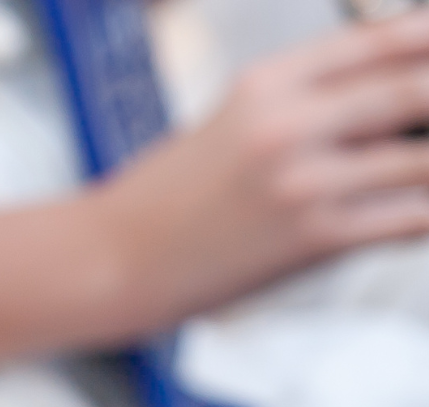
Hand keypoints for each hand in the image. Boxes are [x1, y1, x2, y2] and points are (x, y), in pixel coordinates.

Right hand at [95, 13, 428, 326]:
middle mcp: (287, 125)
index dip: (428, 42)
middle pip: (412, 89)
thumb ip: (304, 99)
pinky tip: (427, 210)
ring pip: (421, 159)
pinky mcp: (311, 239)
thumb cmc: (165, 201)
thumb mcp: (230, 121)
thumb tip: (388, 100)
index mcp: (267, 84)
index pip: (381, 41)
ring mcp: (302, 183)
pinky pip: (405, 219)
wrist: (110, 264)